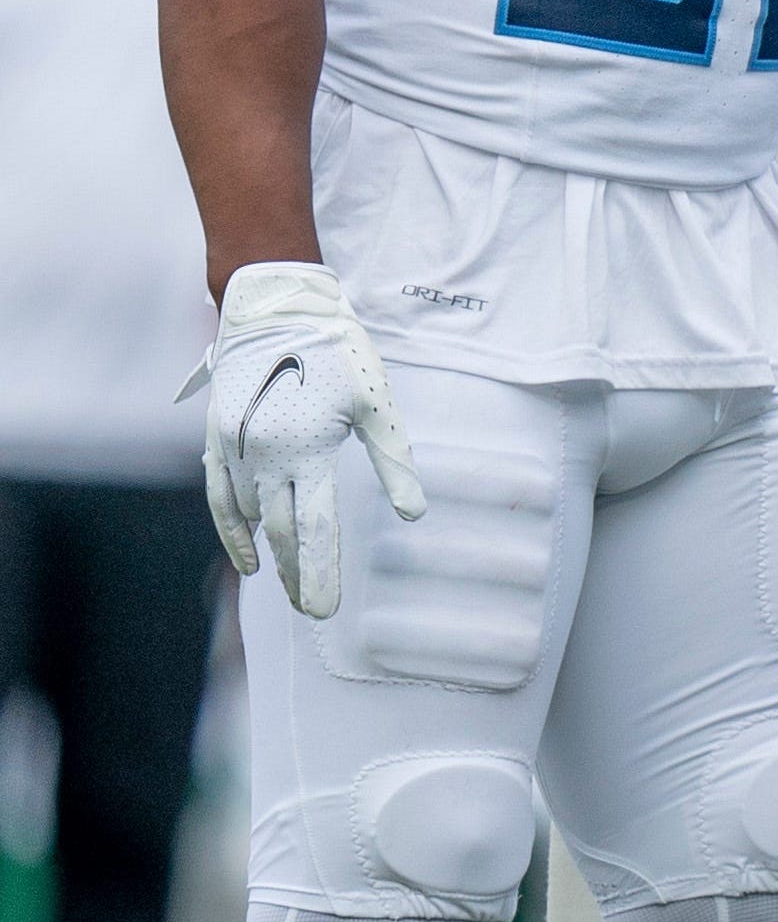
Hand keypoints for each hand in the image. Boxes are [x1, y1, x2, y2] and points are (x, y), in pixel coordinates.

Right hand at [197, 262, 422, 620]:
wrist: (276, 311)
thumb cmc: (336, 353)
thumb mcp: (376, 404)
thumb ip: (393, 461)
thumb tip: (414, 514)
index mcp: (307, 451)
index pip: (313, 529)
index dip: (320, 572)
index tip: (325, 610)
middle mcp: (265, 458)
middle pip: (281, 532)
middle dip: (300, 574)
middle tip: (315, 610)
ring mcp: (235, 451)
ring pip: (250, 518)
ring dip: (271, 554)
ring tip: (293, 585)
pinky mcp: (218, 441)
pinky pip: (219, 498)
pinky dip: (232, 531)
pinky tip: (249, 558)